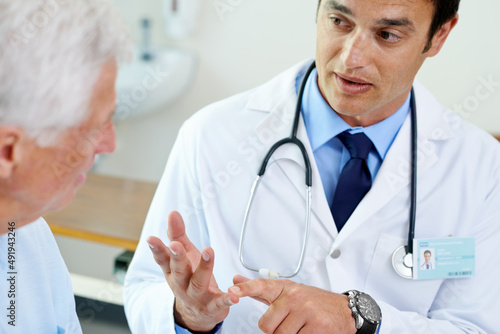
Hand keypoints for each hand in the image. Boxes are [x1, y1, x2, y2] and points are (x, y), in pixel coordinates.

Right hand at [147, 211, 238, 331]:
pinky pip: (219, 303)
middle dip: (177, 258)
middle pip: (178, 271)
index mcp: (173, 271)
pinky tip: (233, 295)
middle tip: (176, 245)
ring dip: (204, 267)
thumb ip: (178, 235)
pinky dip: (226, 299)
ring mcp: (196, 296)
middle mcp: (182, 285)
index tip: (151, 238)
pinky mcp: (212, 306)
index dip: (157, 249)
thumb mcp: (184, 255)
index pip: (163, 259)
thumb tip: (172, 213)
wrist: (197, 313)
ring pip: (198, 283)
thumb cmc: (190, 278)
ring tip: (209, 250)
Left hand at [230, 275, 356, 333]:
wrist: (346, 311)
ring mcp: (306, 310)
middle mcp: (294, 297)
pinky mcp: (316, 326)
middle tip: (289, 323)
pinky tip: (309, 331)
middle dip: (275, 330)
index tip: (232, 291)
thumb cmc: (314, 303)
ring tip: (300, 327)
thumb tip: (236, 280)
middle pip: (266, 325)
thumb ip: (260, 290)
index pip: (261, 286)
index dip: (245, 289)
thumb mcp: (288, 292)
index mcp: (285, 289)